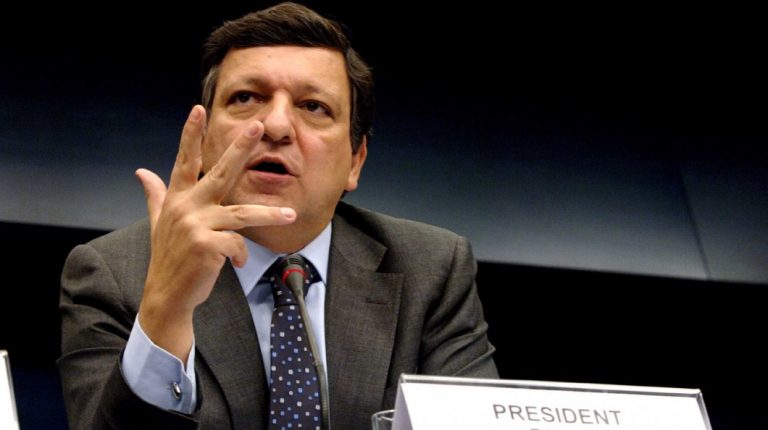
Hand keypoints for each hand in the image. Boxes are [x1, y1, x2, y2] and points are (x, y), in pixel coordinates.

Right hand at [134, 105, 295, 360]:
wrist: (167, 296)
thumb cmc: (169, 258)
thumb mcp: (160, 224)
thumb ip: (154, 195)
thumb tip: (141, 172)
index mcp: (177, 199)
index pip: (184, 160)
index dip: (190, 134)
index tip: (197, 108)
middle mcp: (185, 207)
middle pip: (220, 172)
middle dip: (240, 147)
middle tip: (258, 126)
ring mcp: (195, 225)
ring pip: (241, 214)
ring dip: (269, 215)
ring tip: (290, 216)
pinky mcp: (206, 246)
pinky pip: (238, 244)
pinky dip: (243, 254)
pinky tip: (238, 264)